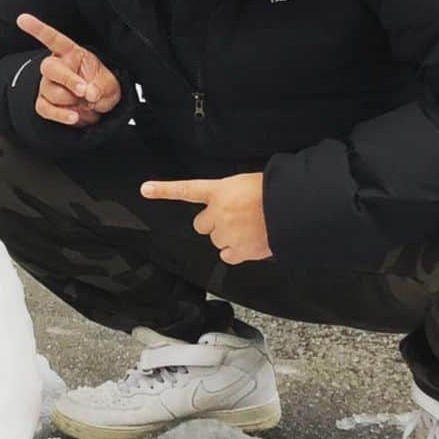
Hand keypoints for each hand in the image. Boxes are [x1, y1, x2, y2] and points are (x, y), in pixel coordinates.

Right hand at [16, 13, 121, 127]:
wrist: (98, 107)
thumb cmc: (101, 87)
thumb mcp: (110, 83)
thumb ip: (101, 86)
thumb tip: (90, 93)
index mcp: (70, 53)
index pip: (52, 38)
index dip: (37, 28)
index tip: (22, 19)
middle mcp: (56, 66)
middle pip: (50, 68)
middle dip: (68, 80)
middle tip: (85, 91)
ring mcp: (47, 85)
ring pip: (52, 92)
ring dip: (72, 101)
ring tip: (86, 103)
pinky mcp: (44, 102)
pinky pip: (45, 109)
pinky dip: (60, 115)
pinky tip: (73, 116)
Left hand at [141, 173, 272, 264]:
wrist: (293, 209)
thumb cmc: (274, 192)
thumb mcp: (247, 183)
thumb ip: (230, 195)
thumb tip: (232, 207)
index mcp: (220, 190)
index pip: (186, 189)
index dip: (164, 190)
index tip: (145, 189)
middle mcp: (218, 212)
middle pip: (202, 224)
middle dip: (214, 222)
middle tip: (234, 217)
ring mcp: (226, 233)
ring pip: (216, 240)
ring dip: (227, 236)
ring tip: (249, 227)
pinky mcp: (238, 250)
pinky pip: (228, 255)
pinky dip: (236, 251)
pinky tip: (250, 241)